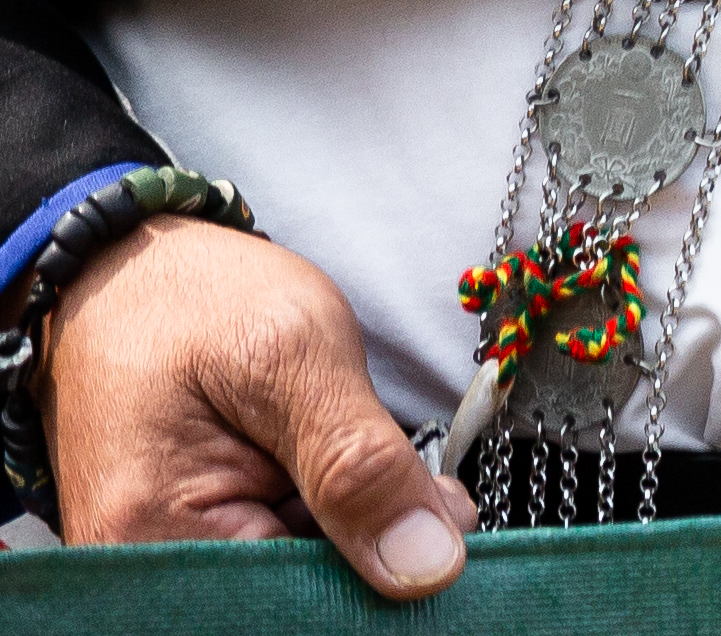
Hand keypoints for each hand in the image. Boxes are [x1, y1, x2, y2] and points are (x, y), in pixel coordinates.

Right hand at [45, 212, 468, 591]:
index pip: (300, 601)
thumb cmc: (194, 301)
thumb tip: (429, 569)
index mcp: (153, 535)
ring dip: (348, 524)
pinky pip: (278, 548)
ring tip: (340, 446)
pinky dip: (323, 514)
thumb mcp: (296, 357)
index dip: (383, 567)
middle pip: (297, 594)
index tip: (441, 519)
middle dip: (370, 540)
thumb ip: (361, 466)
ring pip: (298, 571)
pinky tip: (328, 468)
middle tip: (402, 473)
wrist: (124, 274)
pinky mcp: (191, 539)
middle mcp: (147, 568)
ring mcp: (167, 557)